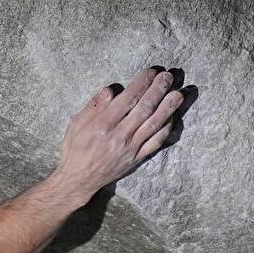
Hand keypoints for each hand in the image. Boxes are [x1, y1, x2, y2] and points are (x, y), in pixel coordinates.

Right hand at [57, 67, 183, 199]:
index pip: (128, 99)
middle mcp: (119, 136)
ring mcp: (130, 148)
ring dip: (168, 108)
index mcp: (103, 124)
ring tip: (178, 94)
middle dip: (159, 90)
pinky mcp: (137, 158)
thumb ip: (94, 106)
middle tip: (168, 77)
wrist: (79, 179)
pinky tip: (171, 117)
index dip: (142, 83)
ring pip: (154, 124)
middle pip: (144, 108)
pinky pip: (155, 142)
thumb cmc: (75, 149)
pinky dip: (165, 129)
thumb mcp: (76, 124)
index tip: (151, 72)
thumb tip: (111, 90)